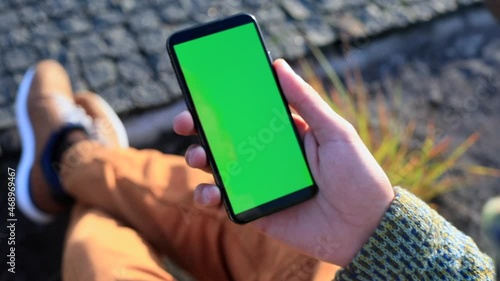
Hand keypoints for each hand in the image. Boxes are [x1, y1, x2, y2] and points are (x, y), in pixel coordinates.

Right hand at [173, 59, 394, 265]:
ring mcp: (259, 183)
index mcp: (285, 133)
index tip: (201, 93)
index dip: (222, 103)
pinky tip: (211, 192)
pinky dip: (209, 196)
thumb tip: (278, 64)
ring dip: (199, 159)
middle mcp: (268, 156)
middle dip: (199, 128)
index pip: (247, 113)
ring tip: (199, 158)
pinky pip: (224, 202)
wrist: (365, 227)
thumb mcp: (335, 131)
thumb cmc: (358, 175)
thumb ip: (306, 100)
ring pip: (218, 167)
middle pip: (225, 138)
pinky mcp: (255, 210)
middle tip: (185, 122)